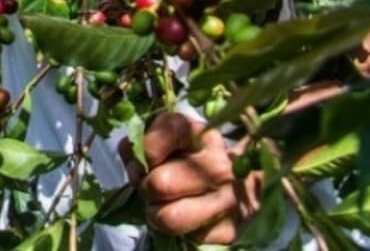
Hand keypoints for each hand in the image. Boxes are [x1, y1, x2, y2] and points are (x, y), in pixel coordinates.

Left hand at [130, 112, 259, 244]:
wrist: (239, 186)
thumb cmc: (192, 161)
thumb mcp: (171, 140)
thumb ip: (145, 141)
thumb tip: (131, 153)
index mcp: (203, 137)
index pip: (167, 131)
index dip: (145, 148)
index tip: (148, 158)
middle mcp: (220, 167)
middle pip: (159, 184)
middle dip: (146, 188)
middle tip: (152, 187)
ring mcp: (228, 202)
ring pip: (167, 218)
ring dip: (156, 215)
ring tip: (163, 205)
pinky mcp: (228, 233)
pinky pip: (182, 238)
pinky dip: (176, 232)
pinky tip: (184, 218)